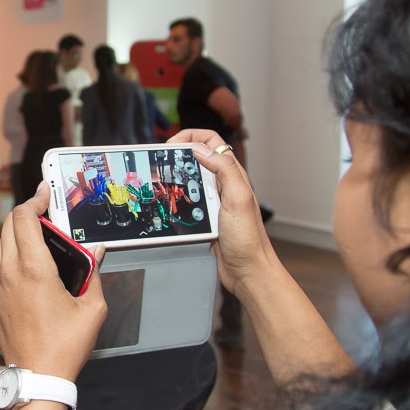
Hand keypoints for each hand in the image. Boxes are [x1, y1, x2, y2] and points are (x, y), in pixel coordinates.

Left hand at [0, 184, 106, 382]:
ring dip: (19, 232)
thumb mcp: (92, 309)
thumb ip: (93, 273)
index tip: (46, 192)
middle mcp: (10, 273)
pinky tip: (32, 262)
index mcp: (34, 270)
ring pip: (2, 243)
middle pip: (9, 225)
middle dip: (28, 213)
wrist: (36, 377)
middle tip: (49, 213)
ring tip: (44, 238)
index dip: (35, 199)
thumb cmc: (65, 346)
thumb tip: (94, 251)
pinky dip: (13, 252)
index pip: (24, 218)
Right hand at [166, 129, 273, 302]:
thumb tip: (202, 149)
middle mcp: (224, 185)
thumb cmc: (248, 239)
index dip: (190, 137)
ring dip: (177, 177)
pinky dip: (178, 198)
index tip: (172, 146)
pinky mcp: (207, 218)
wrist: (248, 271)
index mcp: (232, 175)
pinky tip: (172, 204)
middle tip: (161, 161)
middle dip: (178, 154)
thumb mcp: (238, 199)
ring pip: (191, 178)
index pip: (211, 141)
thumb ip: (224, 170)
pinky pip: (189, 200)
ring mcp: (215, 201)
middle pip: (198, 157)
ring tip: (163, 180)